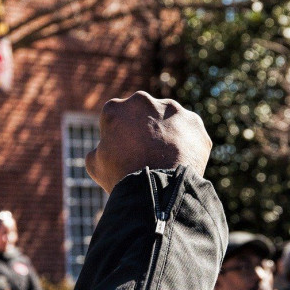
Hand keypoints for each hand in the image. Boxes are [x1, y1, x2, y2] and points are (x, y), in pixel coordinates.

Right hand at [86, 91, 211, 192]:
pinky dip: (187, 145)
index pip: (116, 118)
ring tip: (166, 160)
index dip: (119, 136)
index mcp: (116, 108)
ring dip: (168, 134)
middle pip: (144, 114)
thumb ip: (99, 148)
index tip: (124, 152)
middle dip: (145, 129)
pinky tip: (181, 161)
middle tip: (146, 154)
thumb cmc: (122, 176)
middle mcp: (144, 100)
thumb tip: (106, 146)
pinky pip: (190, 133)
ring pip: (169, 121)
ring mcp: (172, 109)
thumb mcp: (95, 164)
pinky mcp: (194, 123)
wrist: (158, 189)